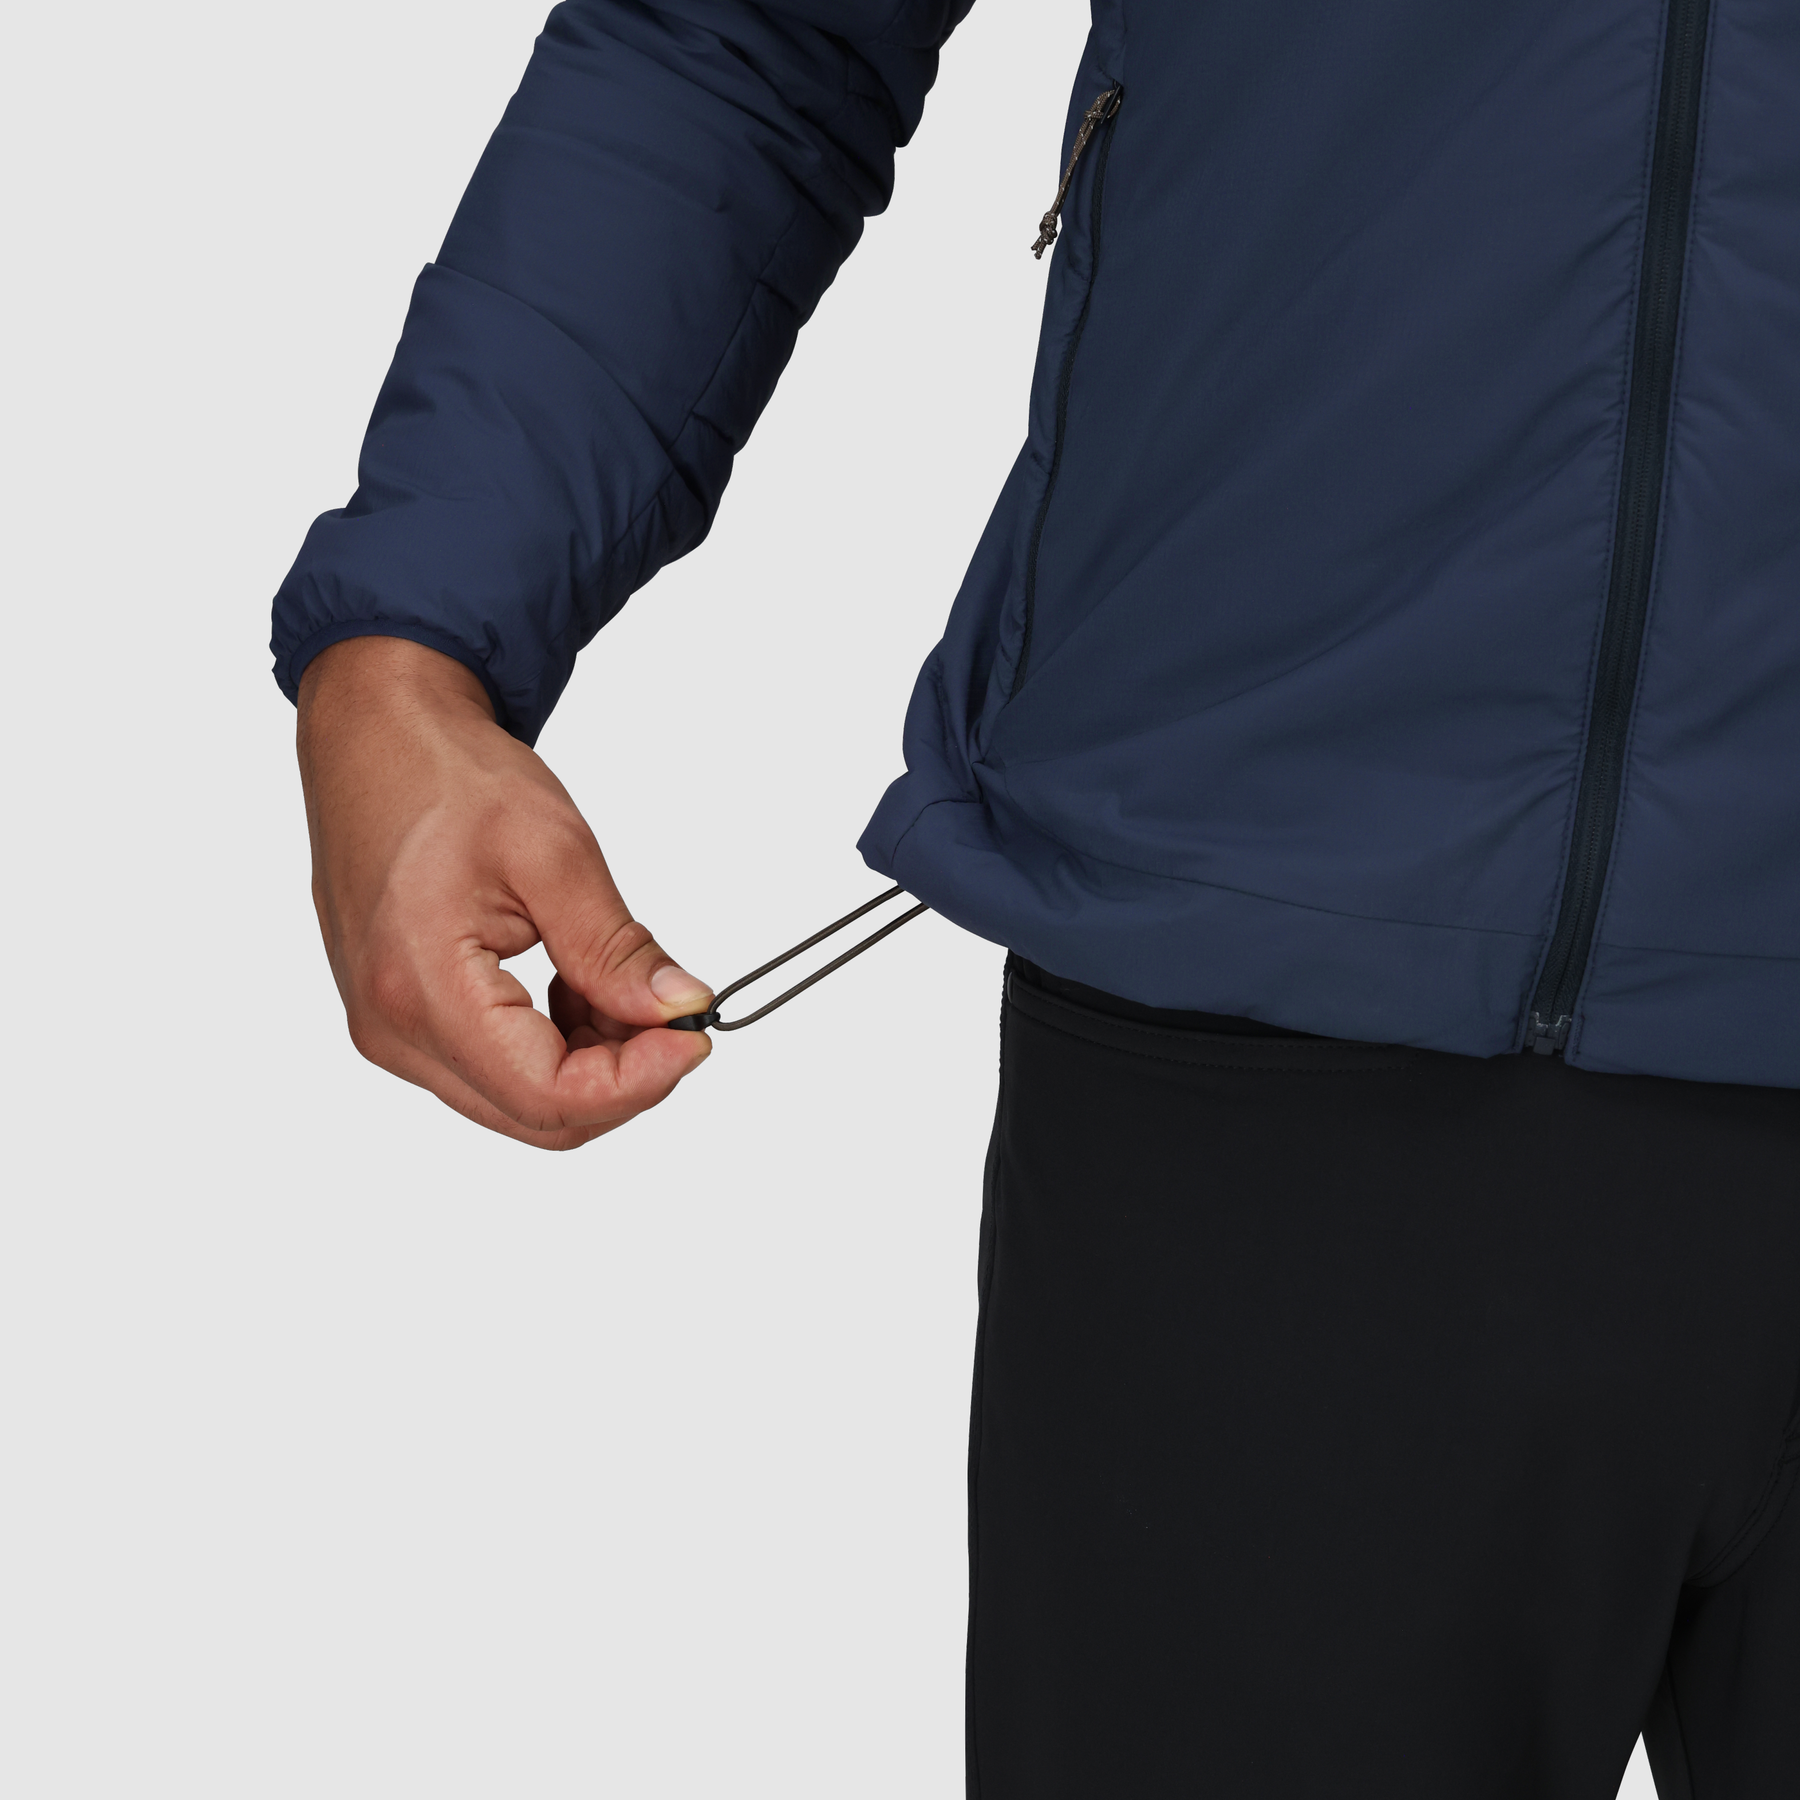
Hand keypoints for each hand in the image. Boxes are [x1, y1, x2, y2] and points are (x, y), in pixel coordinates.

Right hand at [296, 636, 714, 1149]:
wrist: (373, 734)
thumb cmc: (442, 773)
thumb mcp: (552, 851)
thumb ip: (615, 948)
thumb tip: (678, 1009)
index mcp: (421, 989)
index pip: (548, 1093)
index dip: (638, 1081)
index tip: (694, 1035)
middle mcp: (392, 1028)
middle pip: (534, 1113)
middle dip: (622, 1077)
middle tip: (674, 1012)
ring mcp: (389, 1029)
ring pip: (516, 1098)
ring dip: (590, 1061)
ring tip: (620, 982)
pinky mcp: (400, 1017)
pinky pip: (491, 1068)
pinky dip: (553, 1045)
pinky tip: (577, 986)